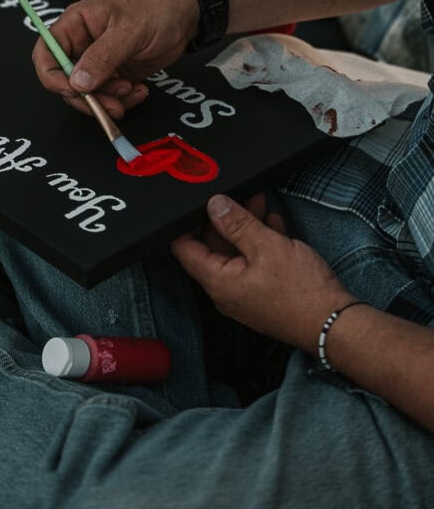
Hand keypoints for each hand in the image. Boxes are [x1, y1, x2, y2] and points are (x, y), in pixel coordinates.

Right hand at [32, 0, 199, 118]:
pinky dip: (122, 100)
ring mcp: (97, 62)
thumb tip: (77, 82)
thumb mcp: (128, 31)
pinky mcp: (113, 76)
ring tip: (131, 90)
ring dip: (108, 100)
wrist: (185, 17)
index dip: (53, 75)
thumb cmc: (156, 9)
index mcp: (75, 24)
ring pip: (87, 94)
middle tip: (110, 102)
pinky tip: (139, 89)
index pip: (46, 53)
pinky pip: (107, 97)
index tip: (73, 91)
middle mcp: (81, 44)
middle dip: (87, 96)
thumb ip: (102, 57)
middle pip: (65, 80)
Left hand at [172, 194, 352, 352]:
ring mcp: (245, 294)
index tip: (195, 203)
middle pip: (213, 247)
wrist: (335, 324)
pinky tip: (274, 225)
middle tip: (241, 196)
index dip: (186, 223)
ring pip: (237, 252)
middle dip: (225, 218)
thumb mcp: (266, 246)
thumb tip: (214, 205)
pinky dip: (260, 243)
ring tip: (261, 203)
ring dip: (247, 226)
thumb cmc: (302, 291)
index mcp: (218, 281)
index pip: (185, 249)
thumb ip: (237, 223)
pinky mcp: (263, 293)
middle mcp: (226, 291)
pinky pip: (253, 263)